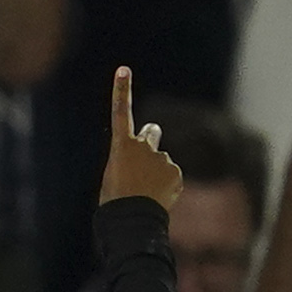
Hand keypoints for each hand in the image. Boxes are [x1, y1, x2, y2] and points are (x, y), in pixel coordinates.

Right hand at [97, 63, 181, 212]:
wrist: (132, 221)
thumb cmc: (114, 201)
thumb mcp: (115, 175)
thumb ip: (131, 161)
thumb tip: (152, 162)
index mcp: (122, 146)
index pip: (121, 112)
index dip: (122, 90)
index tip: (123, 69)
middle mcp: (145, 147)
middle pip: (152, 132)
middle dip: (151, 139)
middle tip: (145, 157)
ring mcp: (163, 159)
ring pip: (161, 162)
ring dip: (156, 173)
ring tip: (144, 193)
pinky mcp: (176, 173)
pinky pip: (171, 177)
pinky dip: (165, 186)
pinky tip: (156, 199)